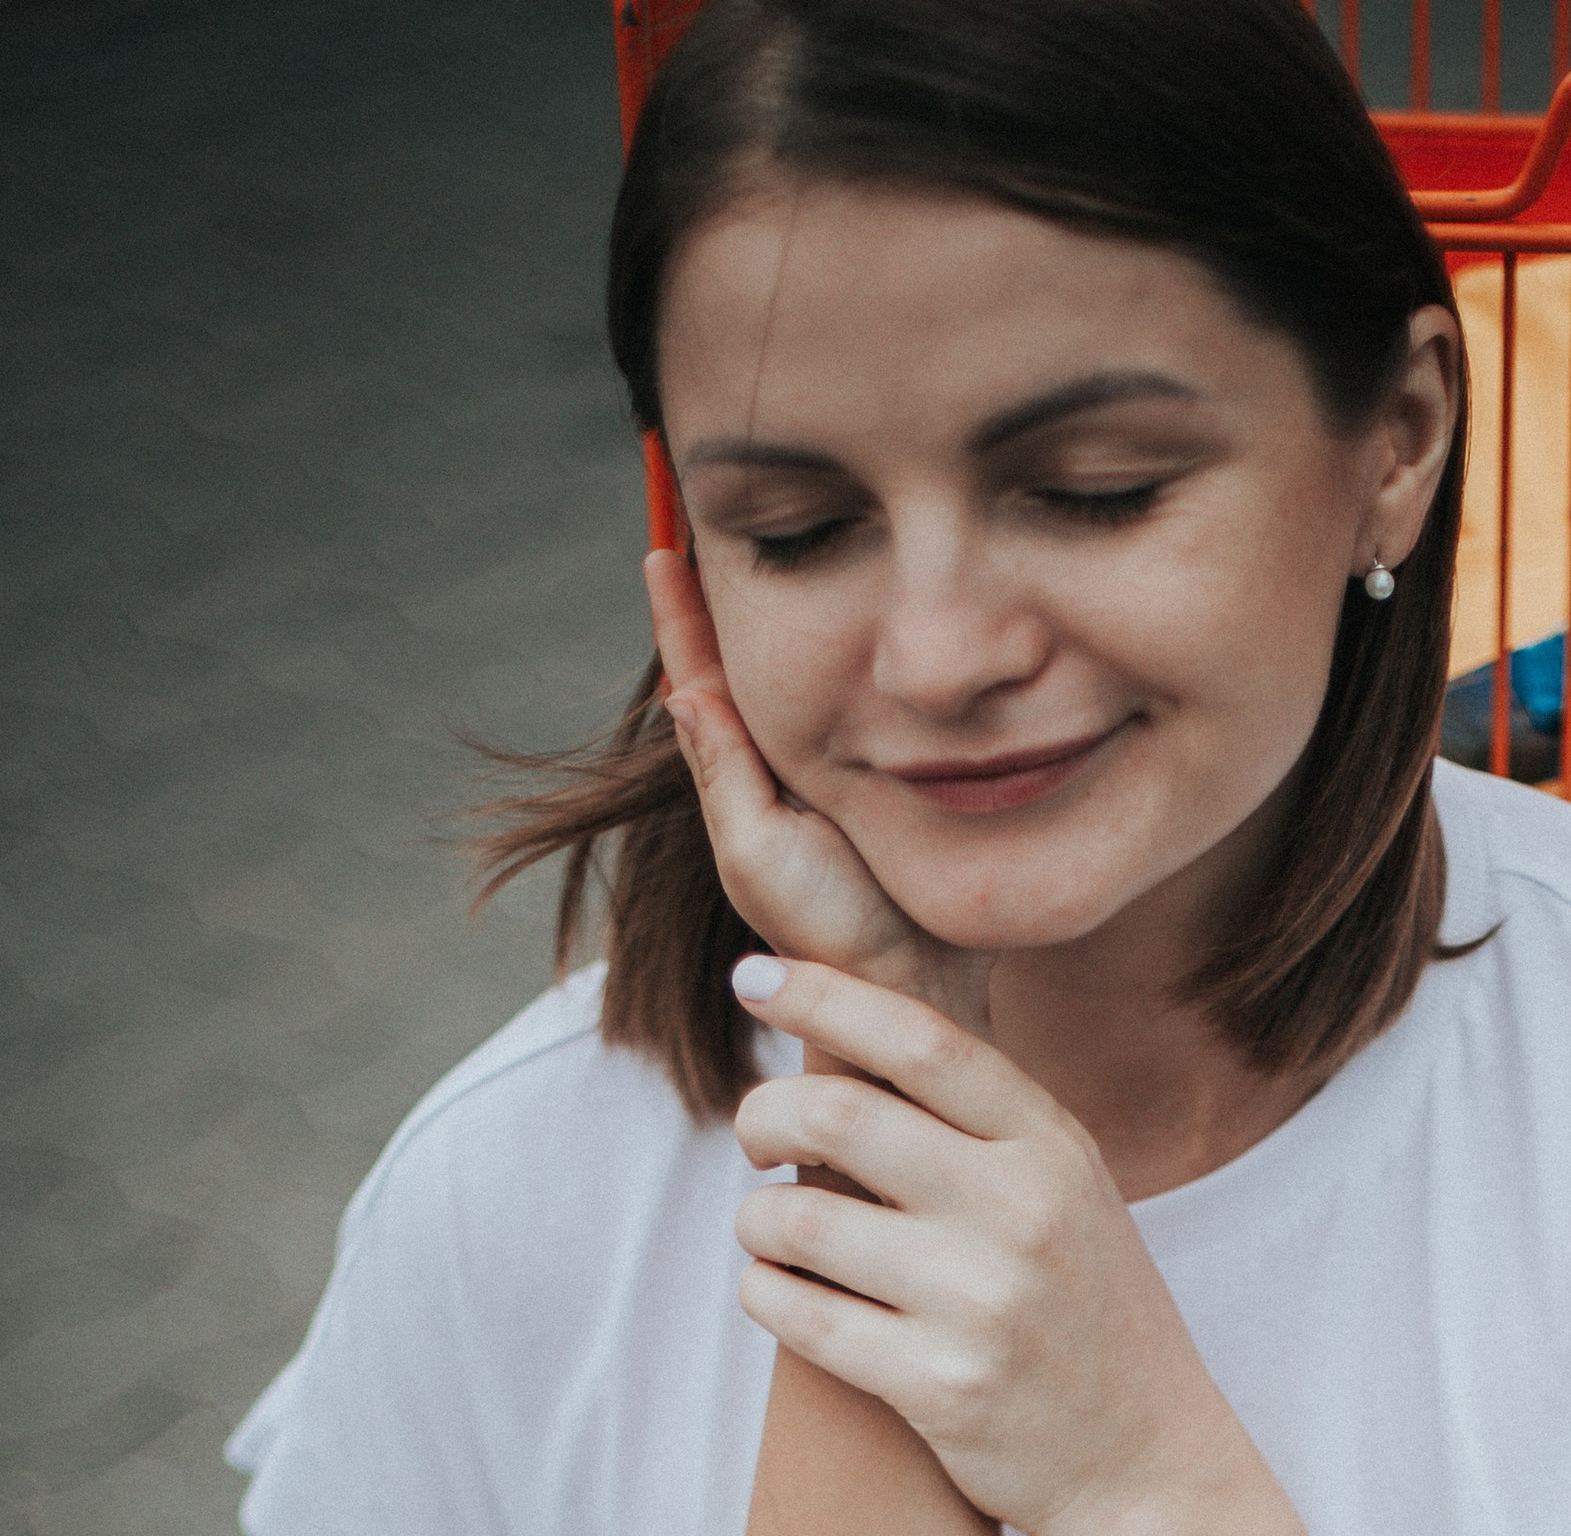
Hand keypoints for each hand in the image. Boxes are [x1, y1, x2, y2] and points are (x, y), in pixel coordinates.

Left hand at [646, 549, 990, 1038]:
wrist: (909, 986)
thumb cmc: (830, 928)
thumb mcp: (761, 851)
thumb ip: (724, 773)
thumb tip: (680, 689)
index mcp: (744, 775)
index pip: (701, 675)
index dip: (681, 612)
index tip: (661, 545)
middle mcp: (783, 769)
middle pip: (744, 665)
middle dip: (723, 596)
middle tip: (703, 513)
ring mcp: (833, 778)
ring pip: (798, 680)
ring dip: (785, 619)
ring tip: (767, 551)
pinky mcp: (887, 786)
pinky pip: (858, 706)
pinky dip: (846, 661)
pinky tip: (859, 628)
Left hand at [729, 958, 1240, 1535]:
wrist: (1144, 1465)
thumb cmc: (1086, 1315)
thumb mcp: (1068, 1193)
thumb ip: (983, 1121)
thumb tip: (852, 1027)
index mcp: (1051, 1149)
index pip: (920, 1041)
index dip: (821, 994)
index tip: (752, 979)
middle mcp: (1019, 1215)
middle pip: (836, 1116)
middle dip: (763, 1113)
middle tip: (755, 1134)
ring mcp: (979, 1304)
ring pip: (796, 1221)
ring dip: (757, 1218)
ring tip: (773, 1231)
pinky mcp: (937, 1388)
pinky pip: (796, 1317)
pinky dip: (764, 1294)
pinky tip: (781, 1293)